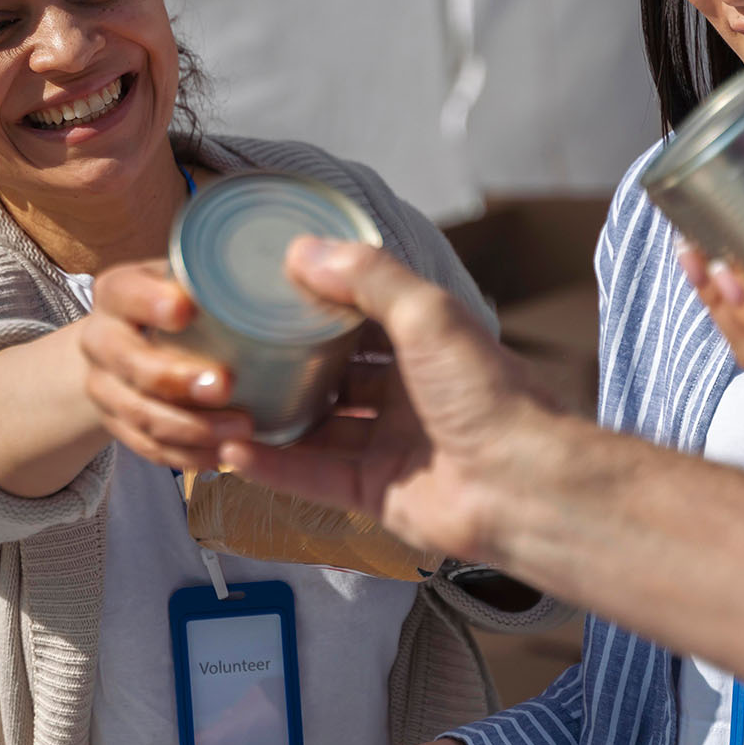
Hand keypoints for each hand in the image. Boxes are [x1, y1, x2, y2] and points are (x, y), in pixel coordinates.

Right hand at [79, 260, 253, 470]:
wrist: (125, 346)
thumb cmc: (179, 303)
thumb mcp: (188, 277)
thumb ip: (223, 274)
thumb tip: (302, 259)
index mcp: (117, 292)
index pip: (123, 293)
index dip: (149, 303)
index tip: (185, 309)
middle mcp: (101, 338)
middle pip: (127, 362)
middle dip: (175, 377)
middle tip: (226, 383)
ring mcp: (104, 387)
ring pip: (138, 413)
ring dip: (190, 426)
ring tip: (242, 427)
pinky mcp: (118, 426)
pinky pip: (147, 448)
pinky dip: (186, 455)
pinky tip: (223, 455)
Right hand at [214, 238, 569, 565]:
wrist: (523, 487)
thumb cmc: (488, 395)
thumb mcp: (429, 315)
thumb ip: (368, 279)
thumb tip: (303, 250)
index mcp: (426, 346)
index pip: (362, 316)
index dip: (317, 302)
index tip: (265, 288)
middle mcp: (407, 394)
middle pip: (334, 373)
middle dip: (288, 362)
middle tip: (232, 345)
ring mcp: (389, 446)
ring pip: (318, 427)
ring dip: (273, 415)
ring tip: (220, 398)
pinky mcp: (375, 494)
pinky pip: (313, 477)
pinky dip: (274, 466)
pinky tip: (229, 449)